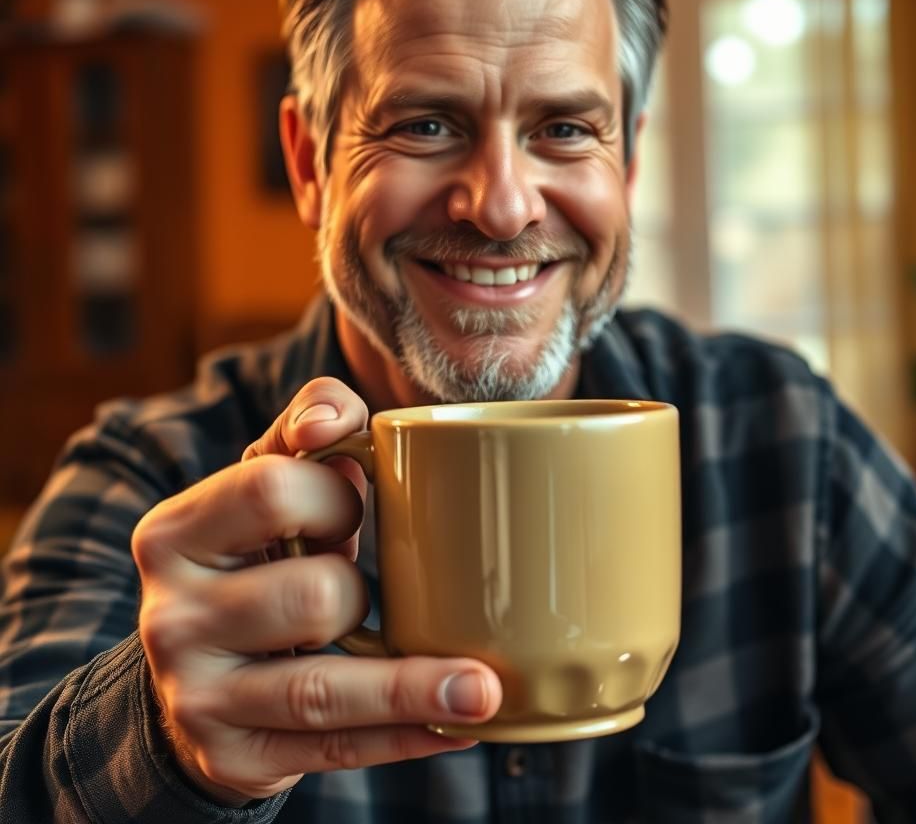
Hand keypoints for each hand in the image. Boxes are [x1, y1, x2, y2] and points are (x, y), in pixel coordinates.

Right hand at [131, 377, 501, 804]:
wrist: (199, 673)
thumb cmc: (260, 556)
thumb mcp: (269, 484)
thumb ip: (310, 427)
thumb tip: (333, 416)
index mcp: (178, 531)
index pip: (269, 488)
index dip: (335, 495)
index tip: (361, 503)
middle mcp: (171, 616)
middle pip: (310, 594)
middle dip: (361, 589)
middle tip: (370, 588)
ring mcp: (196, 696)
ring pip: (323, 688)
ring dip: (416, 689)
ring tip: (485, 690)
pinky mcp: (230, 757)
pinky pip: (331, 750)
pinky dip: (400, 738)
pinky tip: (455, 727)